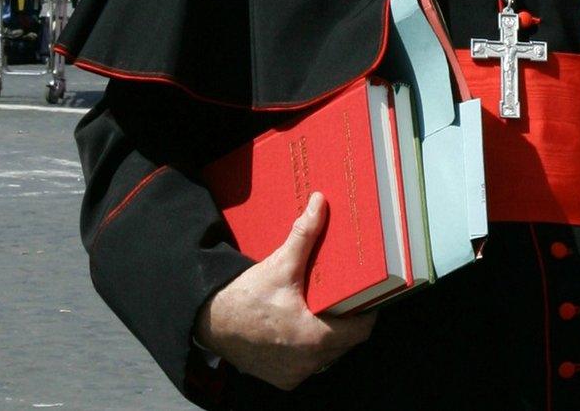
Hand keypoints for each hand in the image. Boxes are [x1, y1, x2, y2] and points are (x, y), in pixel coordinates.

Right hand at [194, 193, 375, 389]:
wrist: (210, 322)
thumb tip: (320, 202)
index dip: (367, 312)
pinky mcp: (282, 378)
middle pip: (345, 343)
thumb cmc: (247, 297)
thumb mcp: (280, 264)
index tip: (369, 295)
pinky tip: (304, 325)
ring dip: (330, 335)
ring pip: (327, 356)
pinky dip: (310, 348)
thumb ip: (304, 235)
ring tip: (327, 308)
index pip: (360, 330)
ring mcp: (294, 374)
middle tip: (348, 295)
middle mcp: (308, 363)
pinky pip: (308, 364)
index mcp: (315, 338)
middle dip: (348, 320)